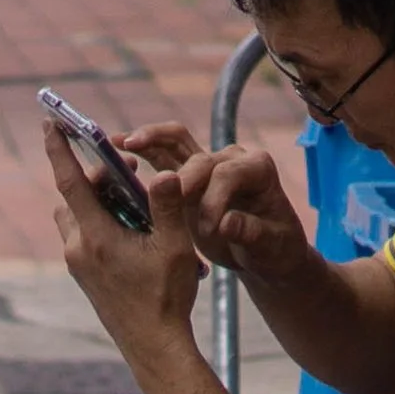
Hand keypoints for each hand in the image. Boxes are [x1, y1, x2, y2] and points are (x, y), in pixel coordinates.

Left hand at [46, 121, 202, 374]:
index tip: (50, 123)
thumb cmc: (166, 297)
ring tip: (133, 205)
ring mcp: (78, 264)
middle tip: (129, 173)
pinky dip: (99, 223)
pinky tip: (131, 233)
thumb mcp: (174, 248)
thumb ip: (167, 207)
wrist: (154, 346)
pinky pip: (82, 237)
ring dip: (96, 202)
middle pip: (73, 197)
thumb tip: (166, 174)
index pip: (70, 181)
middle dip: (96, 178)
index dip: (59, 149)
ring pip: (75, 217)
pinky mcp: (84, 277)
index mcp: (96, 236)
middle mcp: (78, 248)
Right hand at [118, 133, 315, 284]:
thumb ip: (250, 233)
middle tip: (168, 205)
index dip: (214, 198)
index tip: (211, 229)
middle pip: (200, 158)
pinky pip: (163, 153)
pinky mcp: (187, 174)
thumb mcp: (271, 246)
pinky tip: (119, 145)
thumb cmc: (276, 249)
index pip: (228, 174)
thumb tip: (226, 223)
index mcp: (258, 168)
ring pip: (176, 141)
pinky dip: (143, 147)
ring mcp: (208, 163)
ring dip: (150, 140)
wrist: (266, 254)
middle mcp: (232, 158)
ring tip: (126, 143)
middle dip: (183, 180)